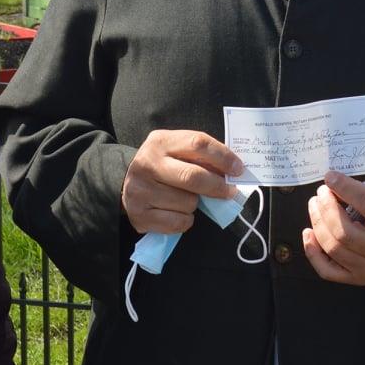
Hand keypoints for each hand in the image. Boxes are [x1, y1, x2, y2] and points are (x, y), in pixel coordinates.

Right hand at [121, 129, 241, 234]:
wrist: (126, 185)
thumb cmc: (162, 166)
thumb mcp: (176, 150)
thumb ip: (201, 156)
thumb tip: (233, 171)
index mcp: (161, 142)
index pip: (198, 143)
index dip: (223, 157)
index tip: (238, 169)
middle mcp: (147, 164)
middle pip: (193, 177)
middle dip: (217, 186)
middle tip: (229, 191)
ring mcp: (141, 191)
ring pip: (188, 203)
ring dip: (196, 204)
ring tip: (187, 199)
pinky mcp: (140, 215)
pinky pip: (178, 222)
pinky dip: (186, 220)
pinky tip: (178, 212)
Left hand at [301, 171, 364, 285]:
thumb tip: (338, 184)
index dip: (345, 188)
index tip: (330, 177)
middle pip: (343, 230)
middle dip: (325, 208)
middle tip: (320, 193)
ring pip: (332, 248)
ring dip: (317, 223)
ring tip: (314, 207)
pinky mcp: (357, 280)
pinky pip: (327, 270)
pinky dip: (312, 251)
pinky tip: (309, 233)